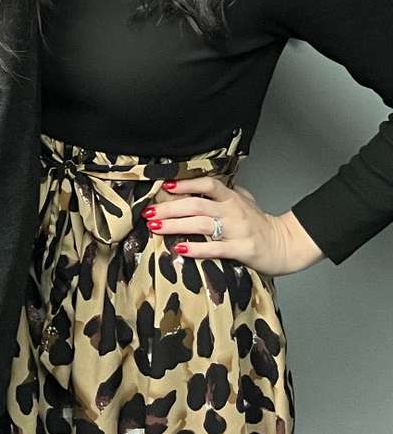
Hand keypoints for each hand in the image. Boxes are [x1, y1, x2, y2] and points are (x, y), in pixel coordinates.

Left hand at [152, 177, 324, 275]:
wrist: (286, 245)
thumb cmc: (259, 223)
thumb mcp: (243, 201)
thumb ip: (223, 192)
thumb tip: (197, 184)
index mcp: (232, 197)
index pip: (207, 184)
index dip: (185, 183)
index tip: (164, 186)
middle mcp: (232, 211)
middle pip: (196, 205)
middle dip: (169, 209)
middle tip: (148, 213)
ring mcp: (237, 230)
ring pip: (201, 225)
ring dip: (175, 226)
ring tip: (156, 228)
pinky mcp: (242, 250)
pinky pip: (215, 248)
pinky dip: (196, 248)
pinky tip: (180, 249)